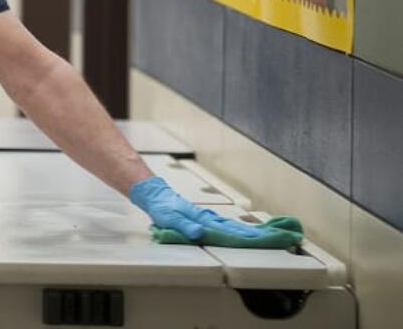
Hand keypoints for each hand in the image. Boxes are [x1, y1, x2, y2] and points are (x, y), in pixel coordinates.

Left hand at [129, 176, 270, 240]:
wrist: (156, 195)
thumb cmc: (163, 209)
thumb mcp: (170, 219)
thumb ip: (184, 226)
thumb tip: (201, 233)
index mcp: (205, 221)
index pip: (231, 232)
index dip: (250, 237)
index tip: (268, 240)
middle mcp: (210, 219)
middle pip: (239, 228)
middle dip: (259, 235)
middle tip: (281, 238)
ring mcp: (209, 218)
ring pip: (235, 226)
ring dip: (252, 232)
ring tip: (270, 237)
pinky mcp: (206, 219)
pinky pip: (227, 225)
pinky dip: (240, 230)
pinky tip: (245, 233)